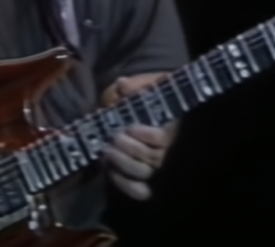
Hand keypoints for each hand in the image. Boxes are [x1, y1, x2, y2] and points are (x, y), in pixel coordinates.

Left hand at [101, 74, 177, 200]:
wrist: (145, 108)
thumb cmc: (147, 97)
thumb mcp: (143, 86)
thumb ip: (134, 85)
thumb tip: (122, 85)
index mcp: (168, 128)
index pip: (162, 139)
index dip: (146, 135)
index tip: (130, 127)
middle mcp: (164, 151)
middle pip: (152, 159)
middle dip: (129, 149)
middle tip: (114, 138)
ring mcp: (153, 166)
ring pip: (142, 173)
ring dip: (122, 164)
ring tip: (106, 152)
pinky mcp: (141, 178)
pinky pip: (138, 190)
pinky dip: (123, 184)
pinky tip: (110, 170)